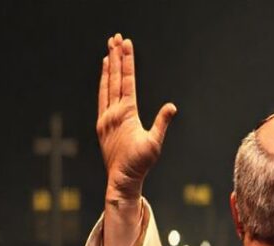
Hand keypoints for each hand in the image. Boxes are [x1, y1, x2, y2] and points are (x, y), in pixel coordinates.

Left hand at [97, 33, 176, 200]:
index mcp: (126, 113)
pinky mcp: (101, 124)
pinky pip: (102, 97)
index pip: (127, 80)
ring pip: (106, 86)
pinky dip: (103, 83)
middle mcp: (113, 112)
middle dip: (116, 56)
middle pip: (115, 78)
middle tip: (116, 38)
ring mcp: (105, 117)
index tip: (126, 44)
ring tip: (109, 50)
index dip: (127, 61)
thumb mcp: (154, 144)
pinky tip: (105, 76)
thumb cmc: (140, 163)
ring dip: (108, 67)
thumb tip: (172, 106)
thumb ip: (162, 123)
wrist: (121, 179)